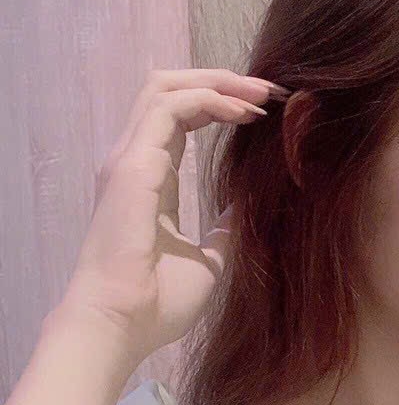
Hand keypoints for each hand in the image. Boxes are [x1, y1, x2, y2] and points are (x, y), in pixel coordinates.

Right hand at [59, 68, 286, 365]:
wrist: (123, 323)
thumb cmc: (157, 302)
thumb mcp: (207, 261)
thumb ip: (223, 231)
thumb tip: (246, 213)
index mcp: (151, 179)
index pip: (180, 118)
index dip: (221, 105)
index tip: (266, 112)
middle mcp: (136, 160)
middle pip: (170, 90)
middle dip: (221, 81)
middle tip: (269, 90)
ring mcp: (130, 158)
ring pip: (165, 87)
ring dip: (218, 83)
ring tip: (262, 95)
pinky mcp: (133, 164)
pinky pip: (170, 108)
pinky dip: (209, 101)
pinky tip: (245, 113)